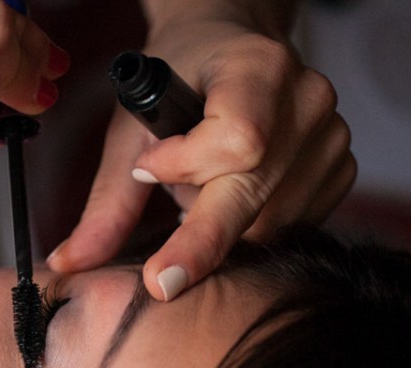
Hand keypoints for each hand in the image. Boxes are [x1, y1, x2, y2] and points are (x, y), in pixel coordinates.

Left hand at [46, 18, 354, 300]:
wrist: (227, 48)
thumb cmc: (177, 81)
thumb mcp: (130, 128)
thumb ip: (106, 201)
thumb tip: (70, 262)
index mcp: (258, 68)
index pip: (238, 139)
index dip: (189, 167)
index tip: (149, 172)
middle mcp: (307, 98)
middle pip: (256, 193)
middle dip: (202, 236)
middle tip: (162, 276)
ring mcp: (332, 135)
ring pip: (273, 221)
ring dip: (225, 226)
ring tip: (201, 193)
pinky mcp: (340, 168)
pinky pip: (294, 225)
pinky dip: (253, 230)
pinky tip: (231, 204)